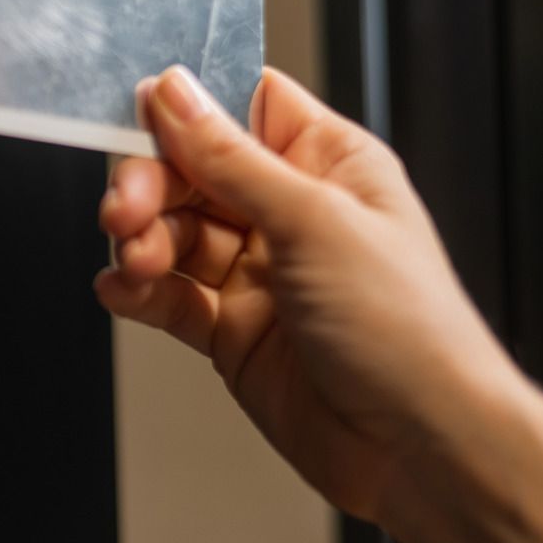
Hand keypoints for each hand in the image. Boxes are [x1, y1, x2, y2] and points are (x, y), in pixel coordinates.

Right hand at [94, 65, 523, 523]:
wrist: (419, 448)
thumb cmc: (407, 331)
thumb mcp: (314, 221)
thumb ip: (232, 159)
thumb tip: (175, 93)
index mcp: (329, 164)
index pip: (244, 106)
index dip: (189, 106)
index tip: (140, 115)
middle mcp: (291, 213)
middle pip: (193, 171)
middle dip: (152, 186)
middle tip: (126, 210)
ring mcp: (259, 274)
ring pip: (173, 234)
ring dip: (141, 241)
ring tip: (133, 263)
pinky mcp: (232, 330)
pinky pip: (169, 296)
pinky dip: (137, 291)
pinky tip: (122, 291)